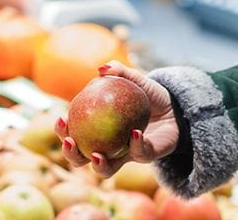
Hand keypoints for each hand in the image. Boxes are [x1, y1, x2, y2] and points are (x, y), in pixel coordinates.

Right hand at [54, 61, 179, 177]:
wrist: (176, 109)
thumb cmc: (149, 96)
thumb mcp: (135, 80)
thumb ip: (120, 72)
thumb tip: (102, 68)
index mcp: (98, 130)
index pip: (74, 134)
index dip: (63, 131)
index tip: (61, 119)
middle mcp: (108, 146)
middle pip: (82, 159)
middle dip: (71, 155)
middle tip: (70, 142)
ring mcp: (126, 154)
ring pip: (107, 169)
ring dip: (98, 165)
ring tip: (96, 154)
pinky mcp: (147, 156)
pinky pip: (139, 154)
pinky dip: (136, 144)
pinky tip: (135, 133)